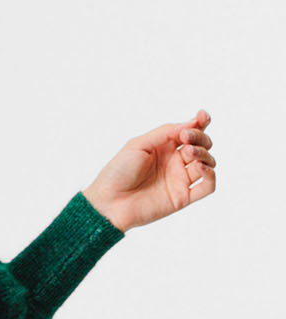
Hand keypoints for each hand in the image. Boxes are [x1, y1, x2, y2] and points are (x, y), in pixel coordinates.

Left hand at [83, 110, 216, 231]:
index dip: (200, 123)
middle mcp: (174, 162)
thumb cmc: (118, 172)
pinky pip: (208, 186)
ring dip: (204, 154)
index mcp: (164, 147)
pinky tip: (199, 167)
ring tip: (189, 152)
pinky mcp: (183, 197)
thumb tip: (191, 123)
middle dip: (200, 137)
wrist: (109, 201)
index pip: (190, 132)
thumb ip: (165, 133)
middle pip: (202, 145)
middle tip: (186, 138)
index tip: (202, 117)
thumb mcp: (139, 144)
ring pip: (208, 162)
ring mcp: (180, 179)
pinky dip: (210, 175)